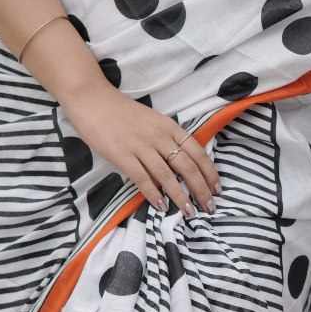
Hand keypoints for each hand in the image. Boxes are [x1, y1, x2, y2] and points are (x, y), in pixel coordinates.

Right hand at [59, 80, 221, 216]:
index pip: (197, 152)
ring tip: (188, 211)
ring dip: (179, 196)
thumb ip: (168, 137)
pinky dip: (153, 193)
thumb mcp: (153, 119)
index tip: (217, 188)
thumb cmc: (123, 111)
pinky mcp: (122, 155)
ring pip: (167, 175)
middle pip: (187, 166)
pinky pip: (142, 178)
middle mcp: (159, 136)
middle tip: (209, 207)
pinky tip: (160, 205)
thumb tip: (184, 163)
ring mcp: (140, 146)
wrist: (93, 100)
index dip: (209, 172)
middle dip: (200, 189)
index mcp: (169, 126)